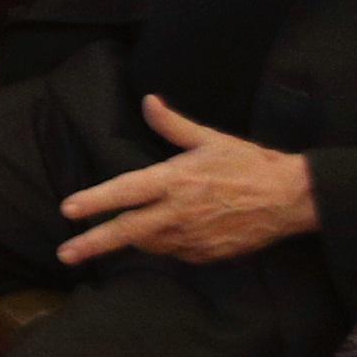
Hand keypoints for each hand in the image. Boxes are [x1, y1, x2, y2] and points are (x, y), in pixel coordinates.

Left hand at [58, 96, 318, 265]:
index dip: (94, 201)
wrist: (291, 198)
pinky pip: (174, 253)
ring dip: (131, 241)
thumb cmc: (250, 164)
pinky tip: (163, 237)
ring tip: (112, 238)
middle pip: (127, 231)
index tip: (68, 209)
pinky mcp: (207, 255)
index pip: (125, 192)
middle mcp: (178, 212)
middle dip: (92, 243)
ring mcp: (192, 238)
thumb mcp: (210, 139)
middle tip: (65, 253)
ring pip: (148, 244)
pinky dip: (164, 245)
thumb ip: (173, 125)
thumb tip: (148, 101)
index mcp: (175, 180)